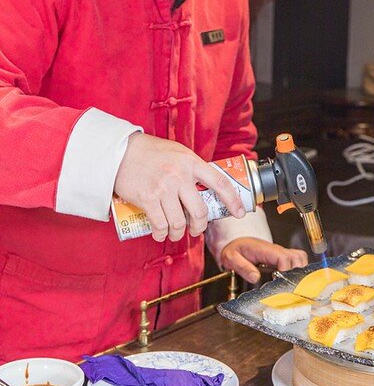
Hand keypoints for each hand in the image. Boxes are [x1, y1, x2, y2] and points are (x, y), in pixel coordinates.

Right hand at [115, 132, 245, 241]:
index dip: (233, 201)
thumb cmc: (150, 152)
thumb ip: (192, 167)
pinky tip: (160, 233)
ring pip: (179, 223)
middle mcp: (180, 175)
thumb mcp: (178, 153)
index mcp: (191, 162)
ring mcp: (164, 188)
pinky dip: (161, 234)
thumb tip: (207, 186)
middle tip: (196, 228)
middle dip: (200, 226)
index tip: (240, 213)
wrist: (121, 151)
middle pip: (200, 211)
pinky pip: (160, 225)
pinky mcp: (147, 199)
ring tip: (175, 233)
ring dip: (178, 233)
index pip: (220, 183)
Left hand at [219, 237, 307, 282]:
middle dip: (296, 273)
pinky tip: (292, 279)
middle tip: (288, 286)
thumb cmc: (235, 248)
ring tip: (292, 284)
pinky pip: (298, 260)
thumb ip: (242, 267)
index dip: (285, 271)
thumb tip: (255, 277)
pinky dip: (300, 269)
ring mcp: (281, 253)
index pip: (283, 258)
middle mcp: (276, 250)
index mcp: (264, 250)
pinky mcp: (282, 257)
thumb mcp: (231, 258)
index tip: (281, 282)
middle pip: (297, 258)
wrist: (237, 241)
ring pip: (300, 258)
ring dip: (300, 271)